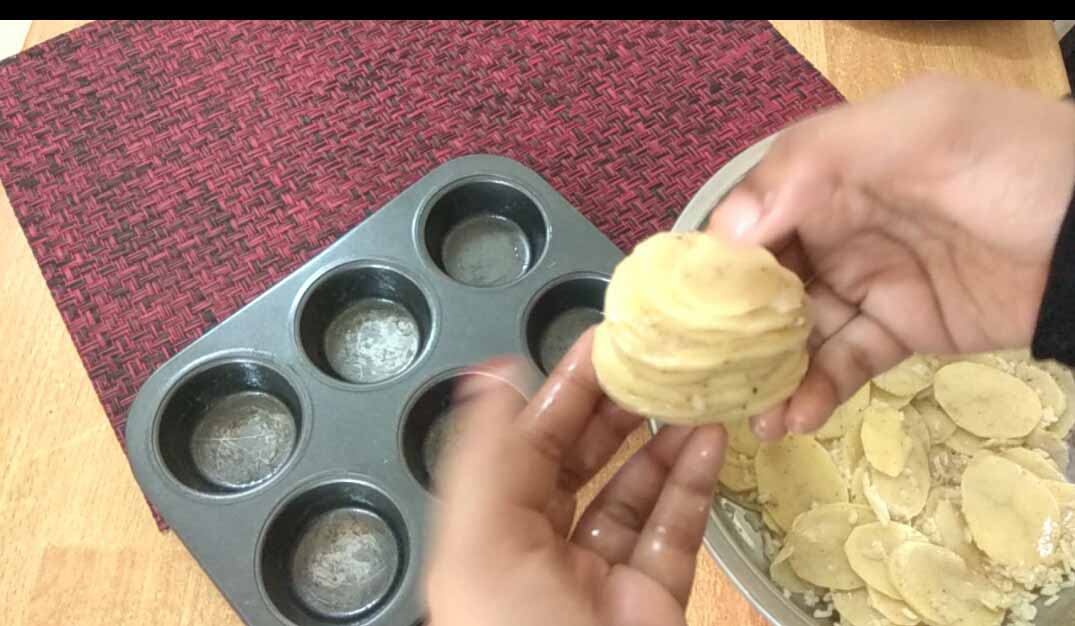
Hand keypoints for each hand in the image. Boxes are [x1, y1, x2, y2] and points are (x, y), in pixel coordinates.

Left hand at [425, 330, 725, 625]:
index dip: (564, 389)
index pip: (529, 442)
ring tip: (696, 389)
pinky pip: (674, 531)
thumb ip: (486, 452)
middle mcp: (542, 546)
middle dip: (618, 407)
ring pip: (634, 490)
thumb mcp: (479, 544)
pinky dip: (693, 485)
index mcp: (491, 530)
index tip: (607, 340)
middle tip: (660, 357)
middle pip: (582, 459)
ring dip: (663, 439)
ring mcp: (602, 573)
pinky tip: (712, 442)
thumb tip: (490, 371)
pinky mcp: (655, 598)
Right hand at [706, 75, 1074, 439]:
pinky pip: (845, 362)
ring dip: (766, 370)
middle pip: (761, 282)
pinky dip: (816, 391)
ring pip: (795, 329)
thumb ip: (811, 165)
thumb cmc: (1005, 165)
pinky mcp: (900, 329)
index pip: (748, 217)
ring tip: (745, 413)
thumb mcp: (915, 131)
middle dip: (728, 328)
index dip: (712, 262)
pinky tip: (794, 417)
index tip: (681, 311)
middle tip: (701, 375)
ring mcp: (868, 280)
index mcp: (828, 172)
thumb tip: (724, 237)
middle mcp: (836, 225)